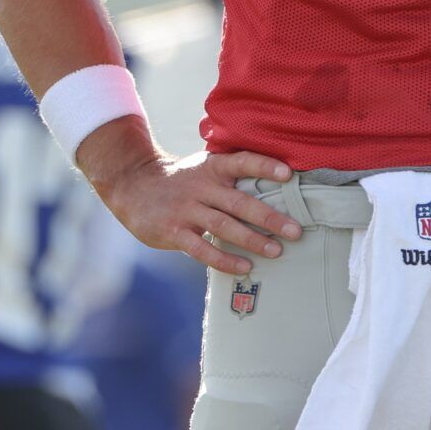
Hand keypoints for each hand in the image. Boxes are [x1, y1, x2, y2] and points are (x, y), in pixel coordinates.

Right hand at [80, 121, 302, 275]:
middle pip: (239, 202)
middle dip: (270, 217)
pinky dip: (224, 260)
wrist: (134, 187)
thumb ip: (232, 176)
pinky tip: (245, 268)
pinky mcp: (174, 232)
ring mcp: (186, 210)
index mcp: (212, 167)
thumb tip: (278, 186)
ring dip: (252, 240)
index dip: (265, 166)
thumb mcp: (204, 168)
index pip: (242, 162)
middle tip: (295, 230)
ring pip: (224, 226)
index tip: (289, 175)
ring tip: (277, 251)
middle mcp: (201, 186)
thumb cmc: (182, 180)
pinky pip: (202, 249)